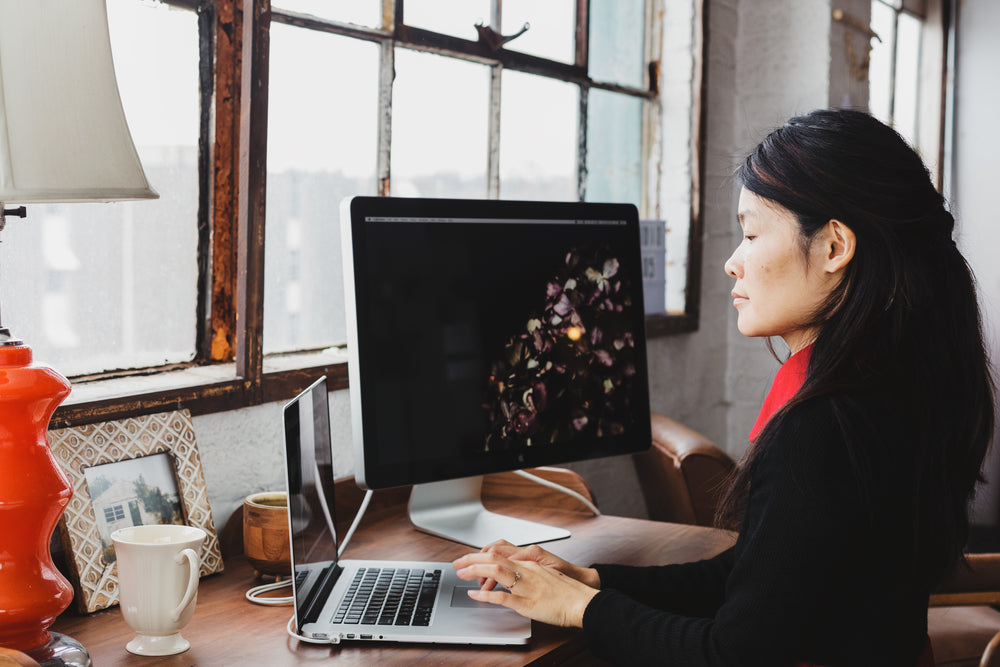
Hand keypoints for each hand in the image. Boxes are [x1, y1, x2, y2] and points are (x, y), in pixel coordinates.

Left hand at [452, 540, 600, 626]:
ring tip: (462, 574)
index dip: (481, 554)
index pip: (500, 552)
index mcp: (530, 562)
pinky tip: (475, 595)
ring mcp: (526, 585)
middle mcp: (526, 569)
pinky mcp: (527, 602)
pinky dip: (485, 595)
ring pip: (495, 571)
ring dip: (475, 570)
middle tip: (458, 563)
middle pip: (493, 557)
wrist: (583, 601)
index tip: (469, 558)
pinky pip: (502, 596)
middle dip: (472, 559)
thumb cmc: (567, 591)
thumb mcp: (546, 575)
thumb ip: (529, 573)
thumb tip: (513, 577)